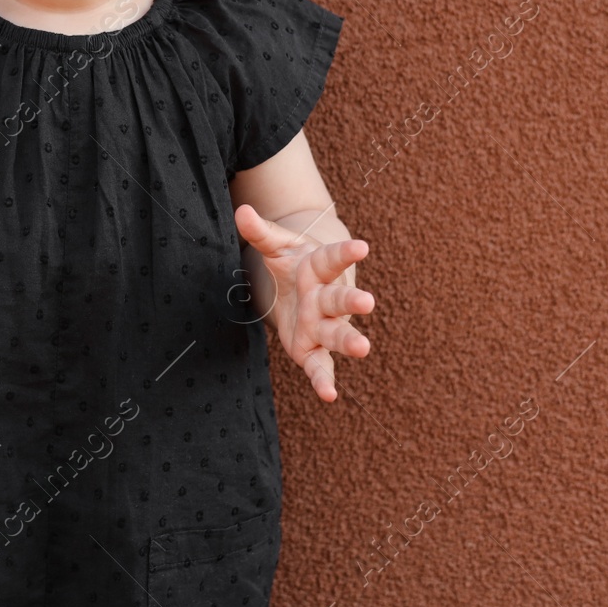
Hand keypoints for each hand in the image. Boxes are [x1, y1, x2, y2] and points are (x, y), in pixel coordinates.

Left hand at [234, 204, 373, 401]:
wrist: (305, 284)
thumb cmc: (294, 262)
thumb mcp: (276, 245)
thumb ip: (260, 232)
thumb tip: (240, 211)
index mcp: (320, 267)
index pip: (334, 257)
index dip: (346, 252)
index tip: (361, 247)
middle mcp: (326, 297)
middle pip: (341, 299)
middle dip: (353, 300)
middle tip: (368, 302)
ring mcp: (323, 324)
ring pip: (337, 333)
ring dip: (349, 340)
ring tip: (364, 348)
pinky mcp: (312, 348)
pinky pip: (320, 365)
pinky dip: (324, 380)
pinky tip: (328, 395)